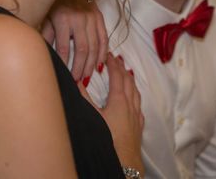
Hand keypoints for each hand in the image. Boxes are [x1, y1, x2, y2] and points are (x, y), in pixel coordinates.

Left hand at [41, 0, 107, 80]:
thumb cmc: (55, 2)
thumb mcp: (46, 17)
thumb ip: (46, 35)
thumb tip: (44, 55)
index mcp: (62, 19)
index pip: (63, 47)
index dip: (64, 63)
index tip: (64, 75)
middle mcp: (79, 19)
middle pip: (82, 49)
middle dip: (80, 67)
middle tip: (78, 81)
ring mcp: (91, 18)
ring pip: (95, 45)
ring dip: (91, 63)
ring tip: (88, 76)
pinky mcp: (100, 17)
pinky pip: (104, 38)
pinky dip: (103, 52)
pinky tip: (101, 63)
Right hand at [79, 55, 143, 173]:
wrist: (125, 160)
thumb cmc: (108, 139)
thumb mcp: (92, 116)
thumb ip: (84, 98)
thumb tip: (76, 82)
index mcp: (119, 100)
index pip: (117, 76)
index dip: (113, 64)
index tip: (109, 55)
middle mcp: (130, 104)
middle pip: (128, 81)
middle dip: (122, 68)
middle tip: (117, 59)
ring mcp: (136, 114)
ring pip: (135, 92)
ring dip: (130, 80)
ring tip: (127, 73)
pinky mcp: (138, 125)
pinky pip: (139, 105)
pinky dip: (135, 96)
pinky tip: (134, 99)